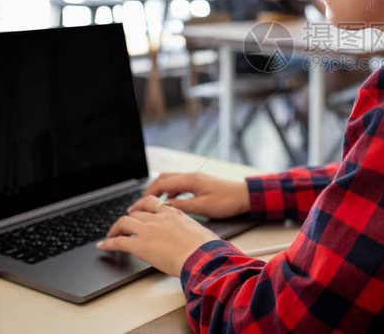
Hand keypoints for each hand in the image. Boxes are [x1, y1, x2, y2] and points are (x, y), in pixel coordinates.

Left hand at [97, 196, 219, 275]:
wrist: (203, 257)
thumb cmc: (206, 249)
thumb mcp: (200, 232)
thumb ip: (190, 231)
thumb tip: (194, 238)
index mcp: (174, 213)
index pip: (152, 203)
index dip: (142, 206)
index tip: (138, 211)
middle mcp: (159, 218)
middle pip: (136, 211)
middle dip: (127, 217)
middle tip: (123, 225)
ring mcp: (148, 230)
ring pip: (124, 222)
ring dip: (115, 228)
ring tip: (111, 235)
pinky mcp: (140, 246)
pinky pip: (119, 241)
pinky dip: (108, 243)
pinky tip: (103, 246)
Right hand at [133, 172, 250, 219]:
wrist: (245, 196)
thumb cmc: (227, 201)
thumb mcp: (203, 207)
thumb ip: (182, 206)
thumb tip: (164, 207)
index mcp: (190, 180)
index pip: (161, 184)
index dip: (147, 194)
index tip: (138, 206)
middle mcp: (191, 176)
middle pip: (163, 179)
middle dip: (150, 191)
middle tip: (141, 205)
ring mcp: (195, 179)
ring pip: (171, 181)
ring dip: (160, 191)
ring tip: (152, 205)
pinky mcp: (199, 184)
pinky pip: (179, 185)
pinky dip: (170, 192)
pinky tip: (169, 203)